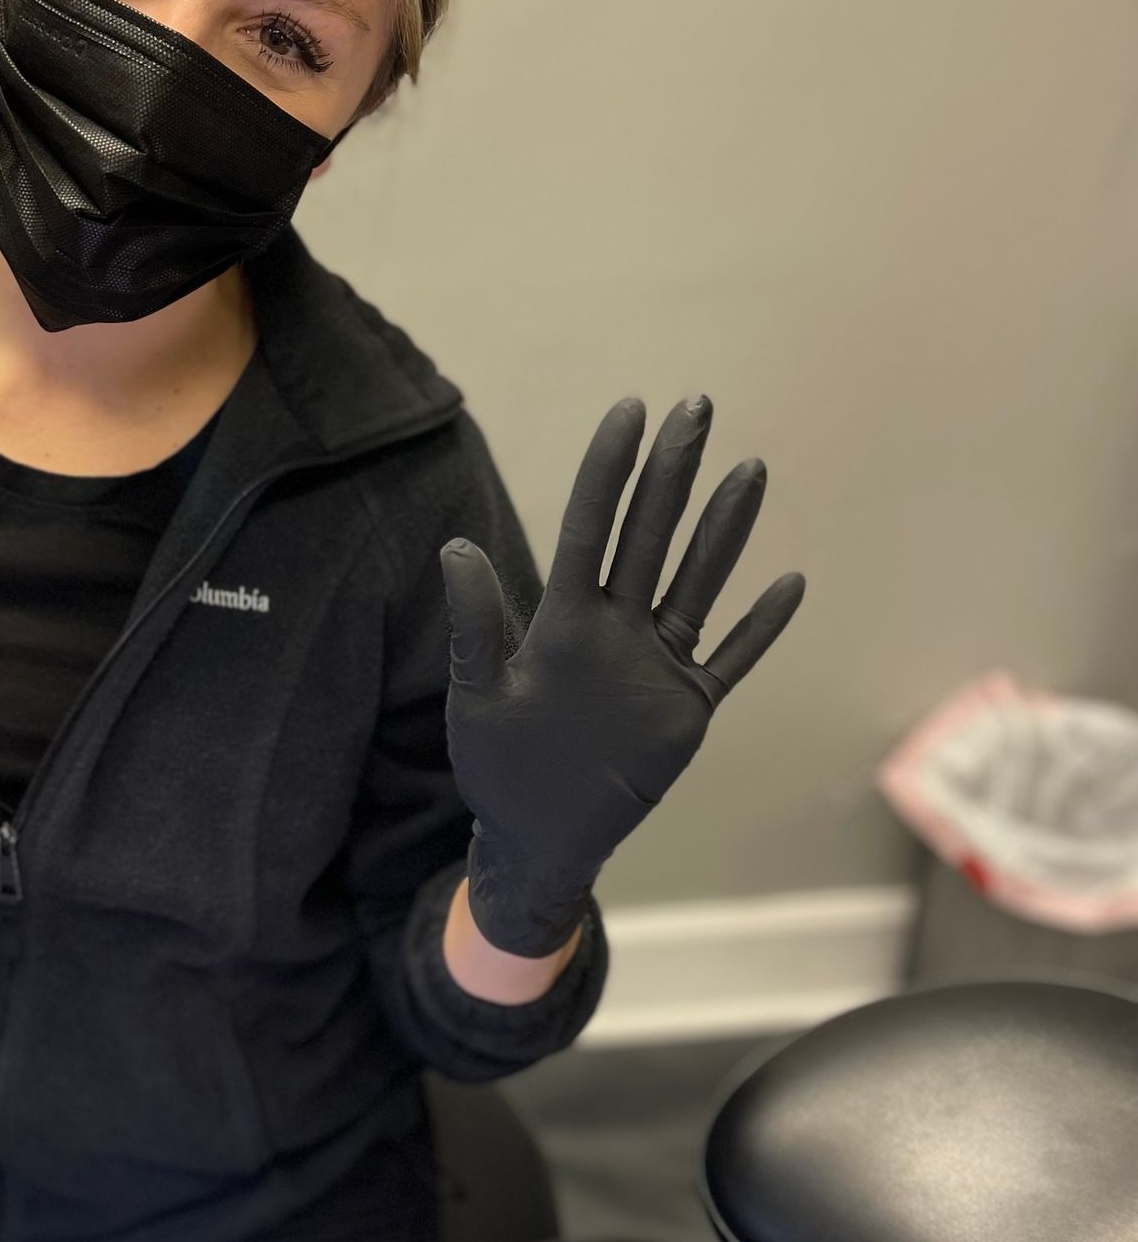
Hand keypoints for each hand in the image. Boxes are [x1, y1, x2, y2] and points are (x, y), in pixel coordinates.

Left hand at [444, 395, 805, 956]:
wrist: (538, 835)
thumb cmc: (498, 766)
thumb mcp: (478, 696)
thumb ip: (475, 627)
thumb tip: (454, 548)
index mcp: (564, 619)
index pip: (589, 528)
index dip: (608, 471)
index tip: (630, 411)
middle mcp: (616, 627)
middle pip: (650, 537)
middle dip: (673, 474)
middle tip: (697, 406)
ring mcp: (656, 665)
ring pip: (697, 583)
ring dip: (724, 530)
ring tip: (750, 470)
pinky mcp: (685, 708)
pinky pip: (730, 660)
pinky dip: (758, 628)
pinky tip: (788, 584)